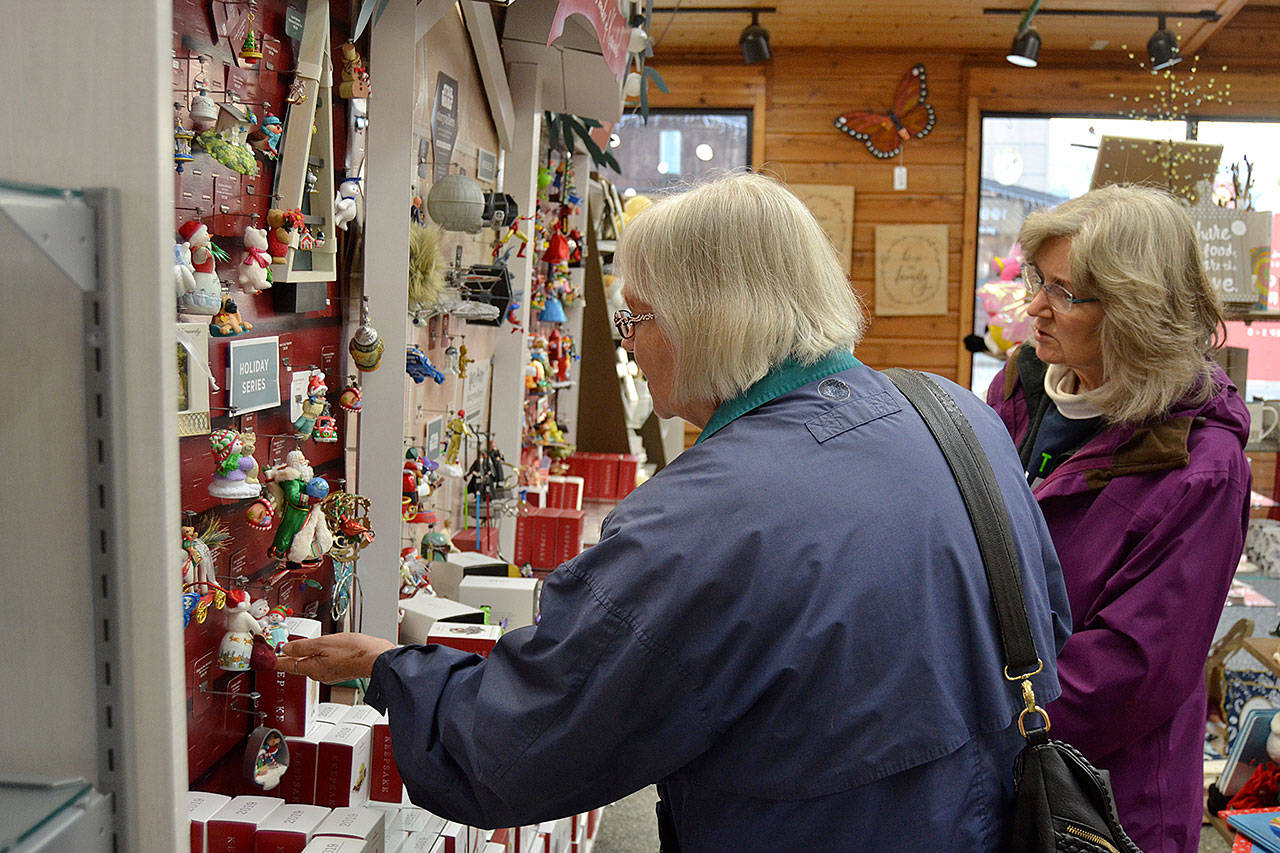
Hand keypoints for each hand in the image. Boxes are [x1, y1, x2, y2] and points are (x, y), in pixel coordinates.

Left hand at [275, 632, 395, 683]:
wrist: (378, 659)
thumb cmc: (356, 651)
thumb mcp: (324, 643)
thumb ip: (303, 646)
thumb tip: (285, 648)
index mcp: (312, 668)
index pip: (287, 665)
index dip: (276, 659)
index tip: (267, 656)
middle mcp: (319, 675)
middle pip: (298, 664)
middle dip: (290, 655)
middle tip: (282, 645)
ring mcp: (329, 674)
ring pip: (311, 664)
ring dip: (305, 654)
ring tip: (302, 644)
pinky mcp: (338, 671)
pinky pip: (322, 664)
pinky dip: (318, 656)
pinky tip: (323, 648)